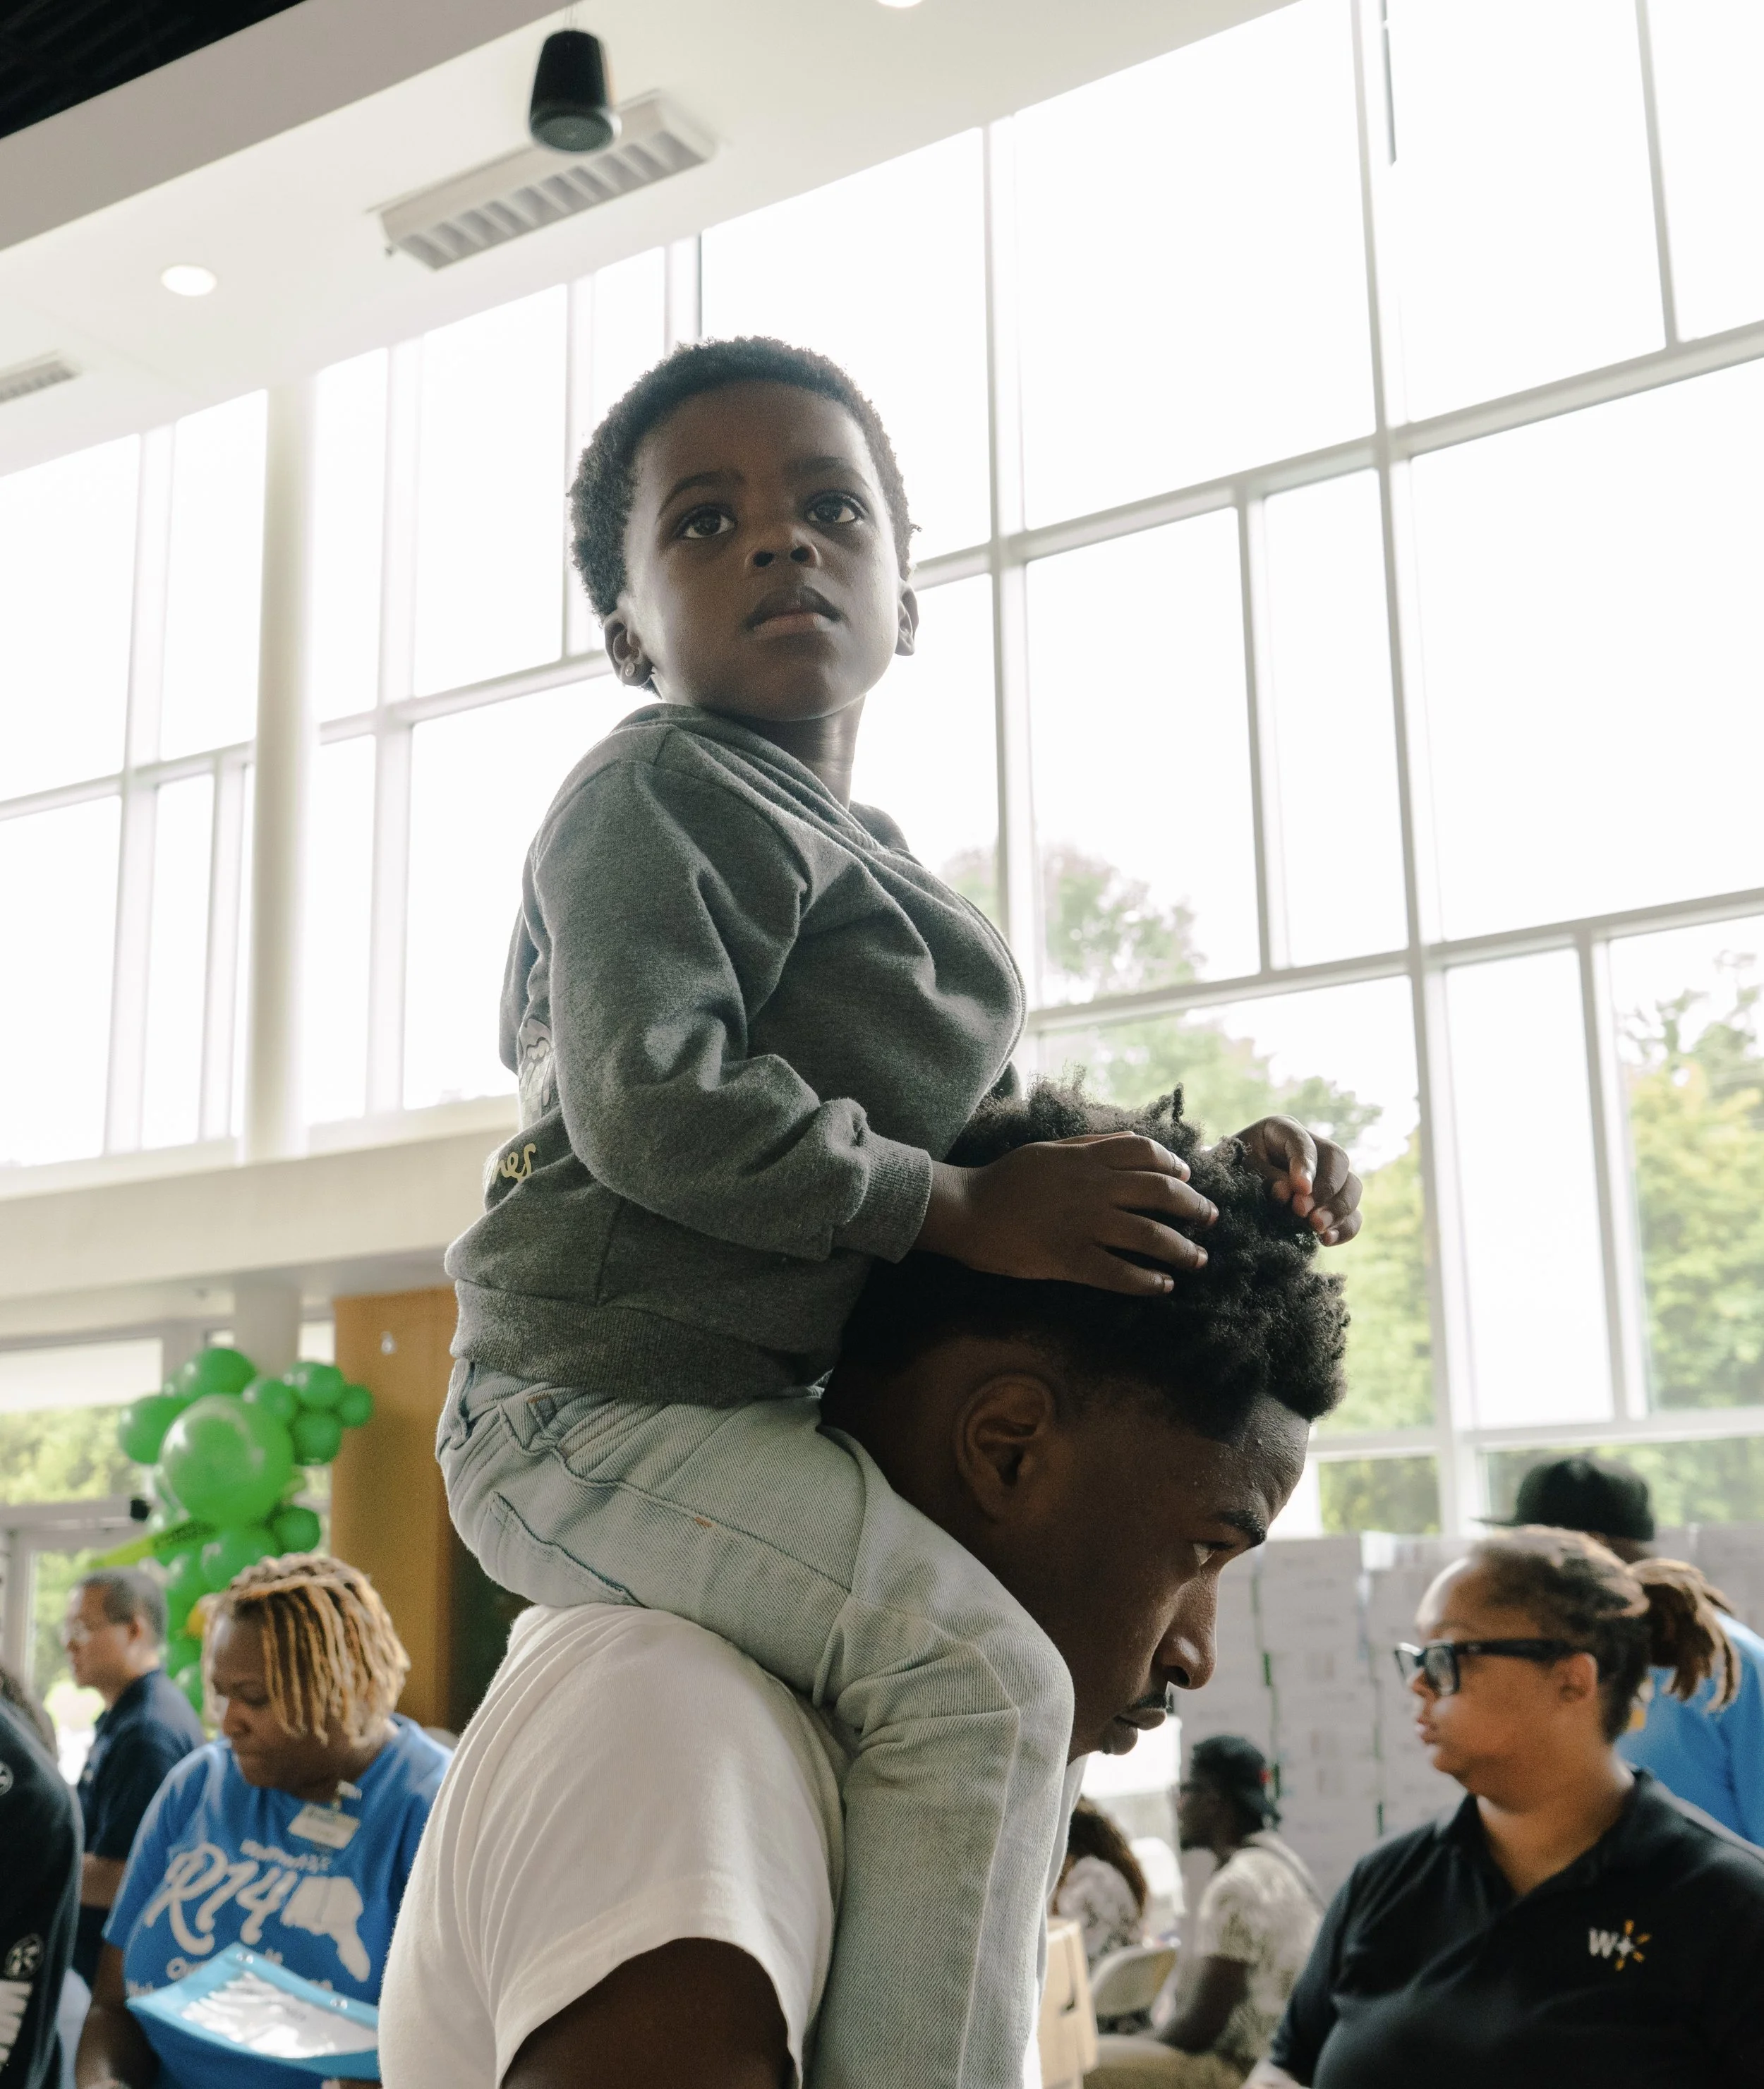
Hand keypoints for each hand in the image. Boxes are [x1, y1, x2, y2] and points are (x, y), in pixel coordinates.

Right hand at [916, 1133, 1218, 1296]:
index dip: (1175, 1165)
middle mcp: (1093, 1187)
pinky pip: (1119, 1272)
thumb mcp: (1049, 1149)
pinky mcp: (1070, 1258)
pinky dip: (1147, 1281)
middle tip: (1210, 1221)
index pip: (1146, 1153)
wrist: (966, 1209)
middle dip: (1194, 1208)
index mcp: (1087, 1158)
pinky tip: (1163, 1286)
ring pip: (1149, 1235)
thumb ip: (1090, 1143)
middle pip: (1161, 1193)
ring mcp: (1084, 1224)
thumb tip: (1131, 1140)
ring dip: (1182, 1249)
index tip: (1188, 1179)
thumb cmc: (1005, 1179)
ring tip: (1198, 1260)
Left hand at [1233, 1116, 1361, 1245]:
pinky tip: (1326, 1240)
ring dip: (1339, 1209)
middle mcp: (1310, 1147)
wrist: (1223, 1194)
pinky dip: (1344, 1227)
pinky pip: (1352, 1214)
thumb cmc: (1227, 1176)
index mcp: (1281, 1130)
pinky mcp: (1331, 1203)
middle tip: (1305, 1214)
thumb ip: (1264, 1178)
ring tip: (1317, 1228)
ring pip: (1352, 1186)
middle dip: (1326, 1189)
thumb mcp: (1238, 1172)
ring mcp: (1325, 1175)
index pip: (1302, 1141)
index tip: (1301, 1190)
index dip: (1306, 1165)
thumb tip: (1289, 1193)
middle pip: (1337, 1160)